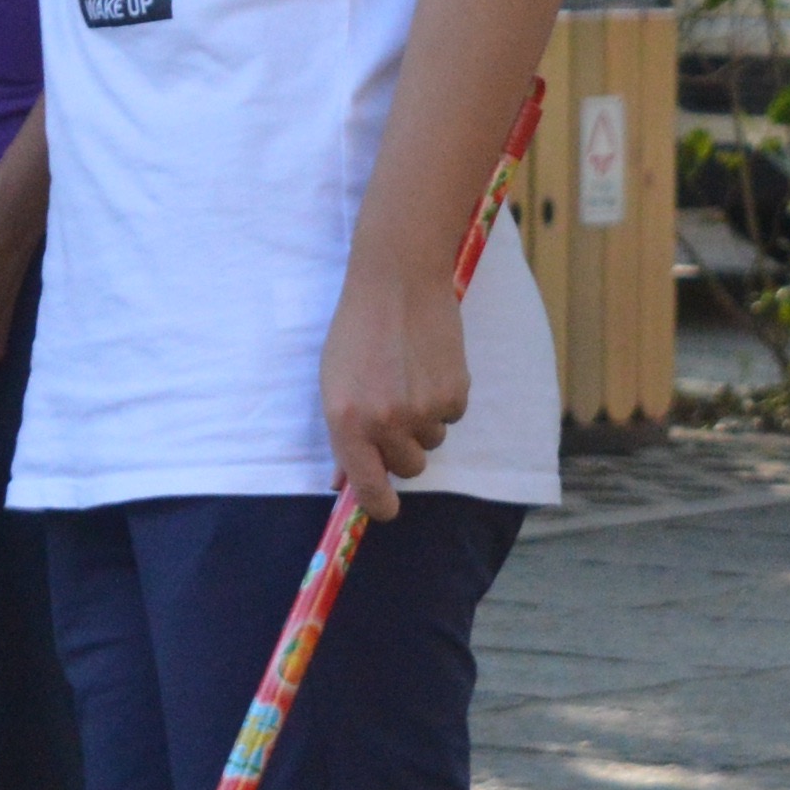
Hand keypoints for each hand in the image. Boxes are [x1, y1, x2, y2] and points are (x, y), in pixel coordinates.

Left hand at [316, 259, 472, 523]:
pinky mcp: (455, 394)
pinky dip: (445, 397)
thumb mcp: (335, 383)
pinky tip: (429, 364)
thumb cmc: (357, 331)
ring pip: (432, 441)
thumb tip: (344, 482)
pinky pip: (453, 415)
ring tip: (409, 374)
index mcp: (346, 422)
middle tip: (394, 409)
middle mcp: (384, 423)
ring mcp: (422, 410)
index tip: (385, 508)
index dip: (380, 506)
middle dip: (404, 448)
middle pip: (408, 468)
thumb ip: (342, 435)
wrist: (397, 281)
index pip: (369, 490)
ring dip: (424, 419)